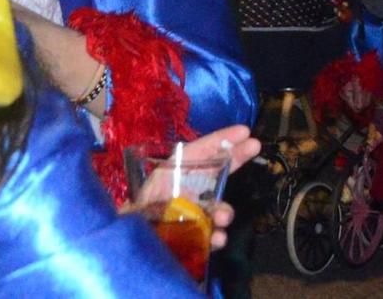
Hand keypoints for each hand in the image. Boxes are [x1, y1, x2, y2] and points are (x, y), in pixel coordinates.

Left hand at [126, 125, 260, 251]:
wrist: (126, 251)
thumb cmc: (129, 223)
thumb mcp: (133, 209)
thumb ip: (147, 204)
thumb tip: (161, 201)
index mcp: (169, 176)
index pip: (197, 152)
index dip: (220, 140)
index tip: (244, 131)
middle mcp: (185, 191)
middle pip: (214, 171)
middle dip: (235, 157)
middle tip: (255, 145)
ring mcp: (193, 214)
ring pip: (216, 207)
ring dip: (224, 210)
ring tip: (223, 217)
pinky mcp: (195, 237)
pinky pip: (211, 234)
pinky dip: (218, 236)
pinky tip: (218, 238)